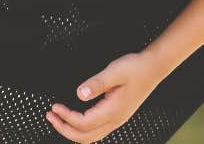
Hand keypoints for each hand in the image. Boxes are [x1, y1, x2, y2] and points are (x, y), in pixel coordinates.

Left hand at [45, 52, 164, 142]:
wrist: (153, 68)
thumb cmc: (135, 68)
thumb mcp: (114, 71)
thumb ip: (96, 83)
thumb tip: (79, 93)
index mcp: (113, 111)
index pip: (84, 123)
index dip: (66, 117)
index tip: (55, 107)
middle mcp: (115, 120)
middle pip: (85, 137)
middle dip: (64, 129)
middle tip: (50, 116)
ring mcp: (117, 119)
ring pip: (91, 136)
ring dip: (72, 130)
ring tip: (58, 118)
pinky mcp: (117, 115)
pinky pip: (96, 130)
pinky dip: (82, 128)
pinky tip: (75, 118)